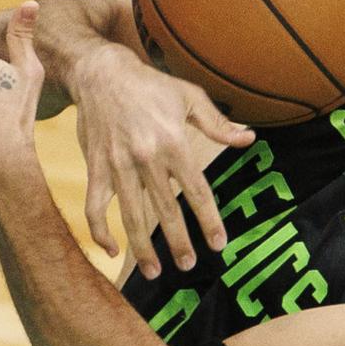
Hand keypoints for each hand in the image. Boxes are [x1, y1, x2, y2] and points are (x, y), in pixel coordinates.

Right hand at [67, 45, 252, 277]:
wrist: (101, 73)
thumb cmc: (149, 84)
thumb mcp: (189, 96)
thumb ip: (218, 124)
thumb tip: (249, 140)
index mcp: (173, 142)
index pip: (196, 190)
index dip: (209, 220)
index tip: (219, 244)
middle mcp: (145, 158)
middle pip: (165, 210)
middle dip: (179, 242)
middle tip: (189, 267)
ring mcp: (117, 165)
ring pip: (131, 215)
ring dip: (142, 248)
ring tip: (154, 272)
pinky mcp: (95, 167)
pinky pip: (94, 207)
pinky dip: (99, 231)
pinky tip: (111, 251)